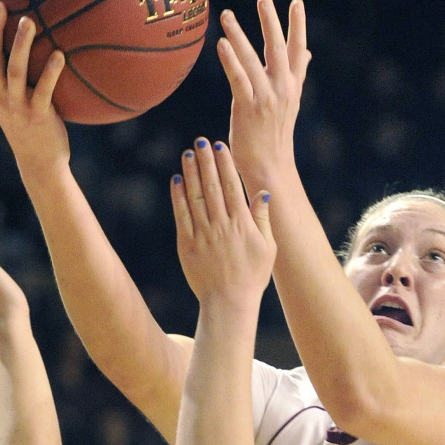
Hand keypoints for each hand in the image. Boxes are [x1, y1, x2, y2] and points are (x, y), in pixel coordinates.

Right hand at [0, 0, 68, 173]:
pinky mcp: (38, 117)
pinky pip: (44, 91)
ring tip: (29, 21)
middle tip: (0, 4)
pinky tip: (60, 54)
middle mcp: (0, 97)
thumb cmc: (33, 129)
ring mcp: (17, 107)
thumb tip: (28, 49)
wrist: (40, 164)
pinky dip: (51, 72)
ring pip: (15, 71)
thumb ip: (16, 80)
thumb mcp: (16, 103)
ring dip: (21, 45)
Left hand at [170, 139, 275, 304]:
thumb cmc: (252, 276)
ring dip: (191, 173)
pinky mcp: (187, 245)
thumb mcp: (267, 248)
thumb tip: (262, 193)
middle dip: (206, 161)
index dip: (225, 164)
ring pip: (196, 197)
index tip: (219, 147)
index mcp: (243, 224)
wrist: (228, 302)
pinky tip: (177, 180)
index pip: (232, 187)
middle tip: (200, 141)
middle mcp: (222, 225)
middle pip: (212, 186)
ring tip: (187, 154)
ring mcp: (203, 234)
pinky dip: (178, 196)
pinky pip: (182, 215)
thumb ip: (263, 219)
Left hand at [217, 0, 310, 185]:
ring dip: (239, 35)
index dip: (298, 26)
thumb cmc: (274, 135)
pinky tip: (221, 44)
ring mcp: (266, 98)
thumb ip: (296, 74)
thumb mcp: (289, 102)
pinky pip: (238, 79)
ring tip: (226, 15)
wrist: (270, 166)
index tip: (296, 2)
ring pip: (252, 60)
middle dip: (270, 22)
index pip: (297, 51)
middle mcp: (282, 89)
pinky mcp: (248, 108)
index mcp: (292, 86)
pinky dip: (230, 60)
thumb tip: (307, 53)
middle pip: (277, 49)